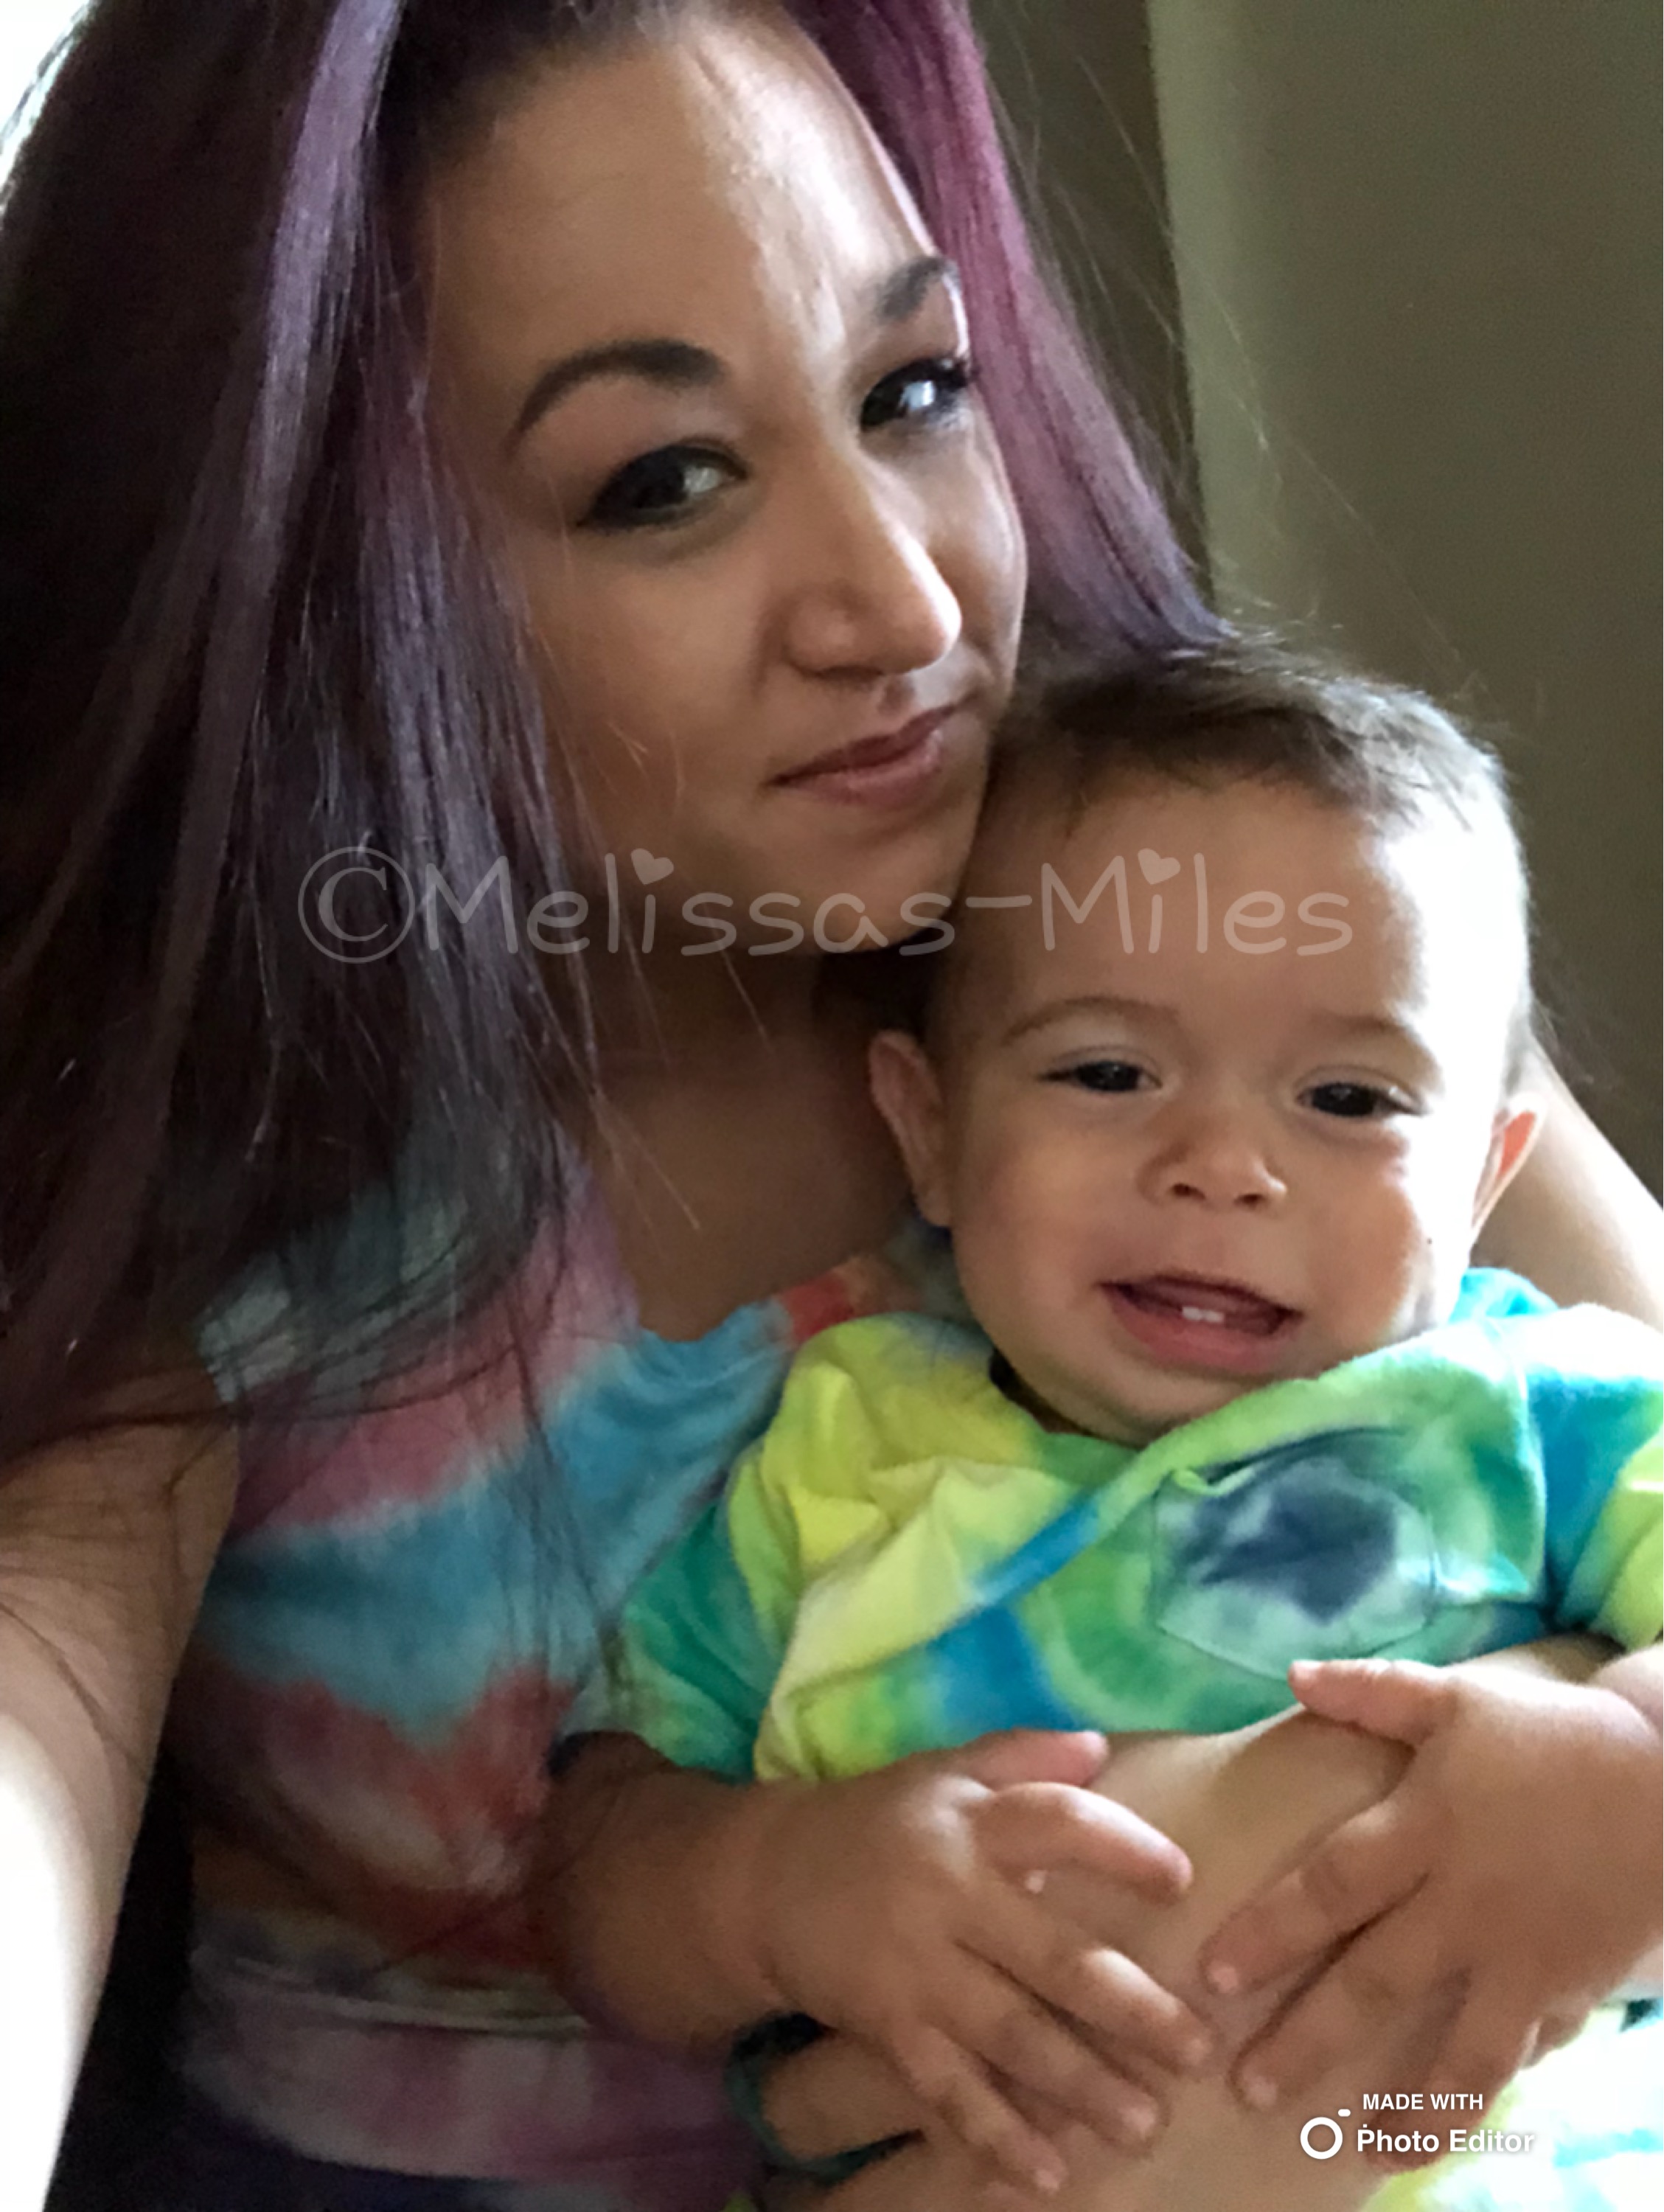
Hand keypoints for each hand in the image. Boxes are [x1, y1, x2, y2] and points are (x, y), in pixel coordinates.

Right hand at [734, 1729, 1212, 2193]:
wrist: (766, 1876)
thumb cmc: (880, 1821)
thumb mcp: (944, 1770)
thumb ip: (1021, 1754)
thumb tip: (1101, 1746)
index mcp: (973, 1821)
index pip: (1059, 1822)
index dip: (1123, 1847)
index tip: (1184, 1881)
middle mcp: (952, 1895)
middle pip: (1053, 1955)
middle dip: (1130, 2008)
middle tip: (1197, 2049)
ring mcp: (919, 1969)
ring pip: (1012, 2035)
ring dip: (1080, 2084)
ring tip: (1142, 2123)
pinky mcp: (888, 2026)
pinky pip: (949, 2088)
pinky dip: (995, 2134)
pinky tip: (1045, 2174)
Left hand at [1199, 1658, 1662, 2148]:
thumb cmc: (1548, 1737)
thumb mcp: (1457, 1700)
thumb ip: (1372, 1692)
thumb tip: (1292, 1673)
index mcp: (1426, 1830)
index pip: (1331, 1887)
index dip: (1272, 1931)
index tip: (1213, 1973)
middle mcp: (1466, 1905)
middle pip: (1375, 1982)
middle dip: (1308, 2040)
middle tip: (1249, 2087)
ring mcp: (1521, 1959)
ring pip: (1459, 2052)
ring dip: (1407, 2107)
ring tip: (1361, 2150)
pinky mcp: (1568, 1990)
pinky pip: (1521, 2058)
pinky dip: (1486, 2099)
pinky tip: (1445, 2133)